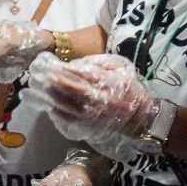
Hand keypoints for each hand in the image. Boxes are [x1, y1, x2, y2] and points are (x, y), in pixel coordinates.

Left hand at [29, 52, 158, 159]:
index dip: (70, 71)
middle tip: (47, 76)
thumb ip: (102, 64)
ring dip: (58, 97)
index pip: (86, 75)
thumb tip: (81, 62)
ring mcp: (95, 113)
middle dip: (61, 83)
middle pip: (77, 90)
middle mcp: (101, 98)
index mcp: (109, 83)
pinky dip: (61, 114)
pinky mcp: (92, 123)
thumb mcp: (121, 70)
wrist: (140, 116)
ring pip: (72, 106)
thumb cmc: (129, 90)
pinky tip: (52, 107)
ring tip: (46, 89)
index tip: (57, 66)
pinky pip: (73, 119)